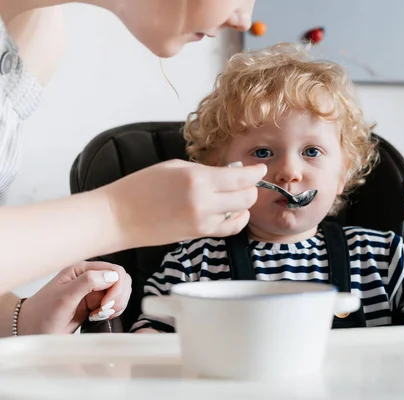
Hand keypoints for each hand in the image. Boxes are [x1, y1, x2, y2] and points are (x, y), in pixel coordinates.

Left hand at [17, 261, 130, 334]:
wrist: (32, 331)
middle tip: (104, 311)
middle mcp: (91, 278)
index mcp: (83, 270)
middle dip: (118, 297)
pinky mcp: (96, 305)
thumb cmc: (42, 313)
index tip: (107, 304)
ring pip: (121, 293)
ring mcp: (94, 292)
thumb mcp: (64, 297)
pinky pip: (115, 305)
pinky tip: (98, 317)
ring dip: (116, 306)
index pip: (115, 270)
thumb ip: (88, 282)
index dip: (117, 287)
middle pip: (122, 281)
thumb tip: (112, 276)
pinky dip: (113, 312)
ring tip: (99, 315)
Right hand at [102, 160, 266, 248]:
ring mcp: (202, 221)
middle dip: (251, 188)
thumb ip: (206, 170)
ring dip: (243, 204)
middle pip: (247, 197)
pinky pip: (229, 228)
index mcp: (197, 179)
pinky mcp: (198, 234)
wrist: (118, 216)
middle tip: (246, 181)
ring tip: (234, 195)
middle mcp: (203, 202)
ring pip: (241, 214)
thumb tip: (230, 173)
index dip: (255, 172)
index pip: (241, 178)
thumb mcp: (175, 167)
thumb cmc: (141, 187)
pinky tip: (230, 212)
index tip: (260, 168)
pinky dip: (235, 219)